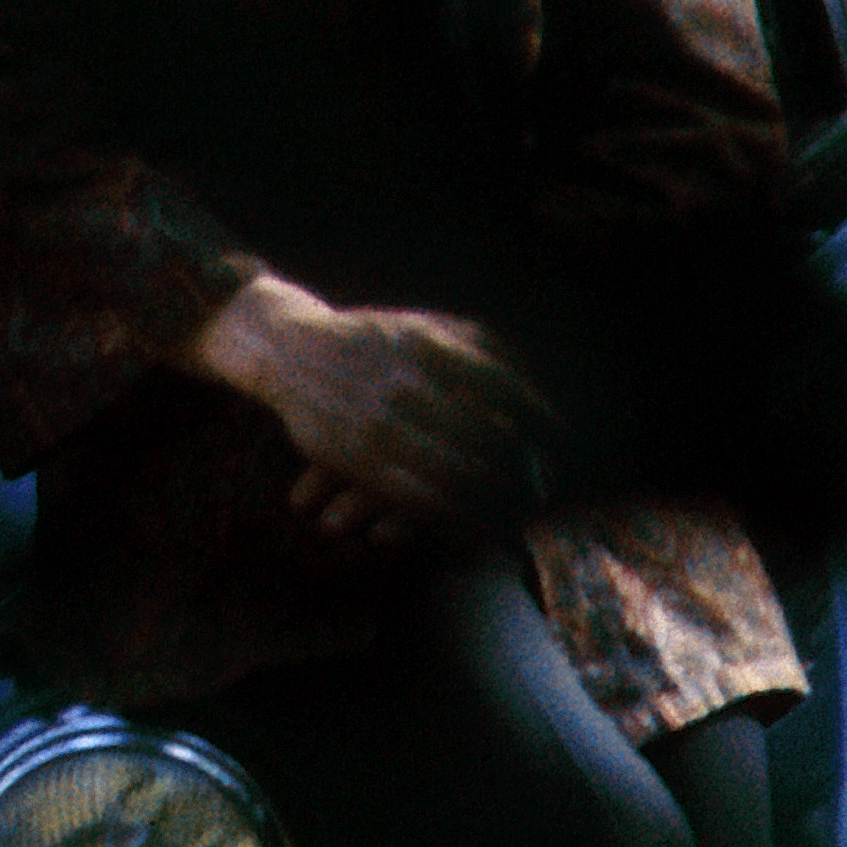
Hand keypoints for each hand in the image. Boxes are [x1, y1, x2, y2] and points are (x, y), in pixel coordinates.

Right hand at [190, 273, 550, 544]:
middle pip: (486, 439)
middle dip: (523, 469)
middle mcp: (408, 385)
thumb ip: (475, 341)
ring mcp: (381, 423)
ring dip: (493, 501)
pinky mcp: (357, 457)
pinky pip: (415, 495)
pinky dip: (450, 514)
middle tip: (542, 486)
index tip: (557, 438)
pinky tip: (470, 523)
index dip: (537, 420)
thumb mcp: (422, 323)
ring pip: (455, 474)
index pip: (503, 390)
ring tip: (515, 514)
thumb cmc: (369, 337)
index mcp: (431, 348)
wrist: (288, 349)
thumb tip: (531, 371)